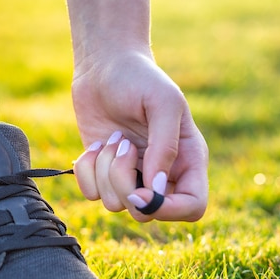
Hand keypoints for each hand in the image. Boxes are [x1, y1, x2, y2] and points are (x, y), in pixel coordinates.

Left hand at [72, 51, 207, 221]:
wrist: (103, 66)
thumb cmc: (139, 78)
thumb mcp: (162, 103)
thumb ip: (165, 148)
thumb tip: (156, 189)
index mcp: (187, 160)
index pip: (192, 207)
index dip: (168, 209)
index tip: (143, 191)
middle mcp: (161, 174)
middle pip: (146, 213)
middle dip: (125, 184)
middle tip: (124, 146)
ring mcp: (130, 176)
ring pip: (115, 204)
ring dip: (105, 170)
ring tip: (112, 138)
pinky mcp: (102, 173)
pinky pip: (90, 193)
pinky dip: (87, 170)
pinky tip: (95, 145)